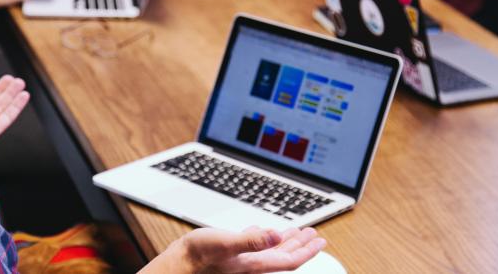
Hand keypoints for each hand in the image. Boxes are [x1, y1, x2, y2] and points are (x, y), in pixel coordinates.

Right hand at [141, 227, 325, 273]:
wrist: (177, 266)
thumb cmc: (198, 258)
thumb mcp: (226, 244)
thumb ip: (252, 241)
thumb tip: (276, 235)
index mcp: (255, 264)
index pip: (289, 260)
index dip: (307, 250)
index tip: (320, 240)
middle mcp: (252, 265)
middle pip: (284, 256)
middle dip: (300, 245)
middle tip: (313, 234)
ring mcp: (242, 262)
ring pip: (270, 252)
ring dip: (285, 242)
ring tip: (296, 232)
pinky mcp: (231, 257)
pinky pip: (254, 248)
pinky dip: (263, 239)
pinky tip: (262, 232)